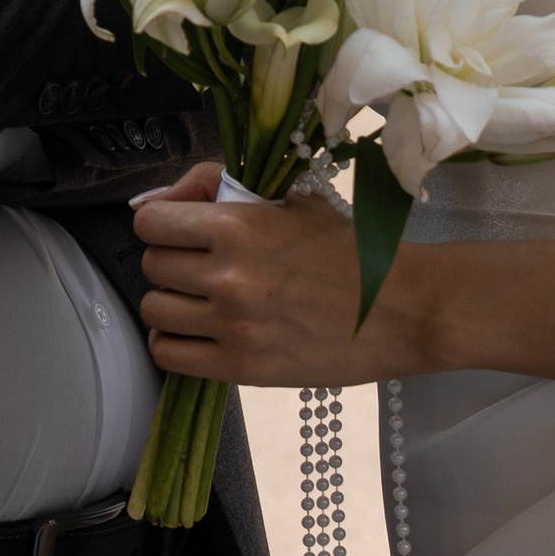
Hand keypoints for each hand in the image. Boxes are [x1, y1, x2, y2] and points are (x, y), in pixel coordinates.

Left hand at [134, 161, 427, 384]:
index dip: (163, 223)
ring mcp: (232, 325)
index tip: (182, 230)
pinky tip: (199, 332)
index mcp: (239, 225)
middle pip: (152, 266)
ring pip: (154, 310)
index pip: (151, 222)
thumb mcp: (290, 199)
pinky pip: (169, 355)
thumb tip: (152, 202)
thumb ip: (216, 187)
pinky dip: (175, 342)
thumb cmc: (350, 250)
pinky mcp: (242, 368)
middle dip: (172, 261)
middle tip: (203, 265)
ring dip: (172, 302)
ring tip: (203, 300)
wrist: (403, 308)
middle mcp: (228, 275)